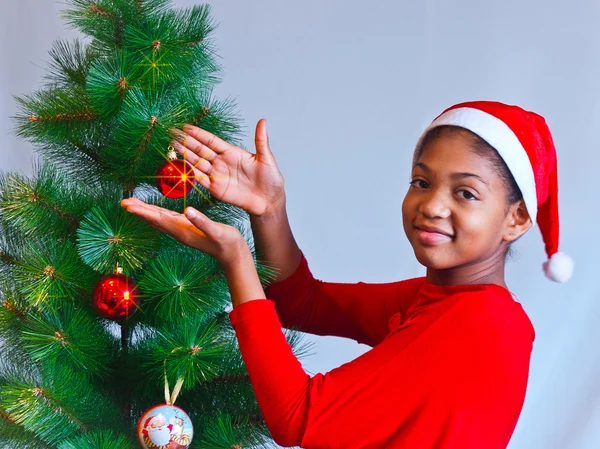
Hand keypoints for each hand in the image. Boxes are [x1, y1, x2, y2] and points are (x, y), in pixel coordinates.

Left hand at [120, 197, 246, 267]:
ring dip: (145, 212)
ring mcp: (183, 231)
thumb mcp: (217, 231)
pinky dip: (157, 213)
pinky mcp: (188, 229)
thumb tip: (188, 210)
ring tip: (133, 205)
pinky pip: (168, 220)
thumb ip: (202, 222)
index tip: (128, 205)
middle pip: (154, 219)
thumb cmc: (228, 243)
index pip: (158, 219)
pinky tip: (154, 211)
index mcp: (183, 231)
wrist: (234, 255)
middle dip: (138, 211)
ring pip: (159, 220)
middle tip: (123, 202)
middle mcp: (179, 231)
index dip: (142, 211)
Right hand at [170, 119, 285, 216]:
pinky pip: (200, 180)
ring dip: (184, 155)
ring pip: (197, 163)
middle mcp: (222, 162)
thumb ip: (261, 140)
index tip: (186, 127)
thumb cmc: (271, 180)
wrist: (269, 201)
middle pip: (200, 150)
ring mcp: (217, 175)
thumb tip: (263, 121)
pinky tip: (180, 166)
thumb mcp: (266, 158)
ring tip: (172, 146)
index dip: (198, 134)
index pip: (211, 141)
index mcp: (232, 152)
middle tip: (172, 134)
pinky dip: (189, 173)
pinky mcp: (216, 189)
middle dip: (186, 142)